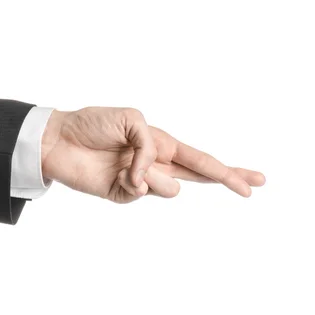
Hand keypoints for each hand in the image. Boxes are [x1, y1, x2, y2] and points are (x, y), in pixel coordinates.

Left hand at [41, 107, 265, 203]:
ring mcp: (141, 181)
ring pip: (168, 187)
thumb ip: (150, 146)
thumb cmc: (92, 123)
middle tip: (253, 187)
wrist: (59, 140)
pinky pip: (142, 192)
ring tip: (128, 165)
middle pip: (199, 177)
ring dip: (153, 174)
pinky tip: (118, 173)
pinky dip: (133, 180)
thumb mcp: (131, 119)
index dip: (228, 171)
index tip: (255, 181)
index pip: (201, 159)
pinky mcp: (123, 194)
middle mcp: (155, 164)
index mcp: (161, 143)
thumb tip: (150, 177)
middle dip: (227, 179)